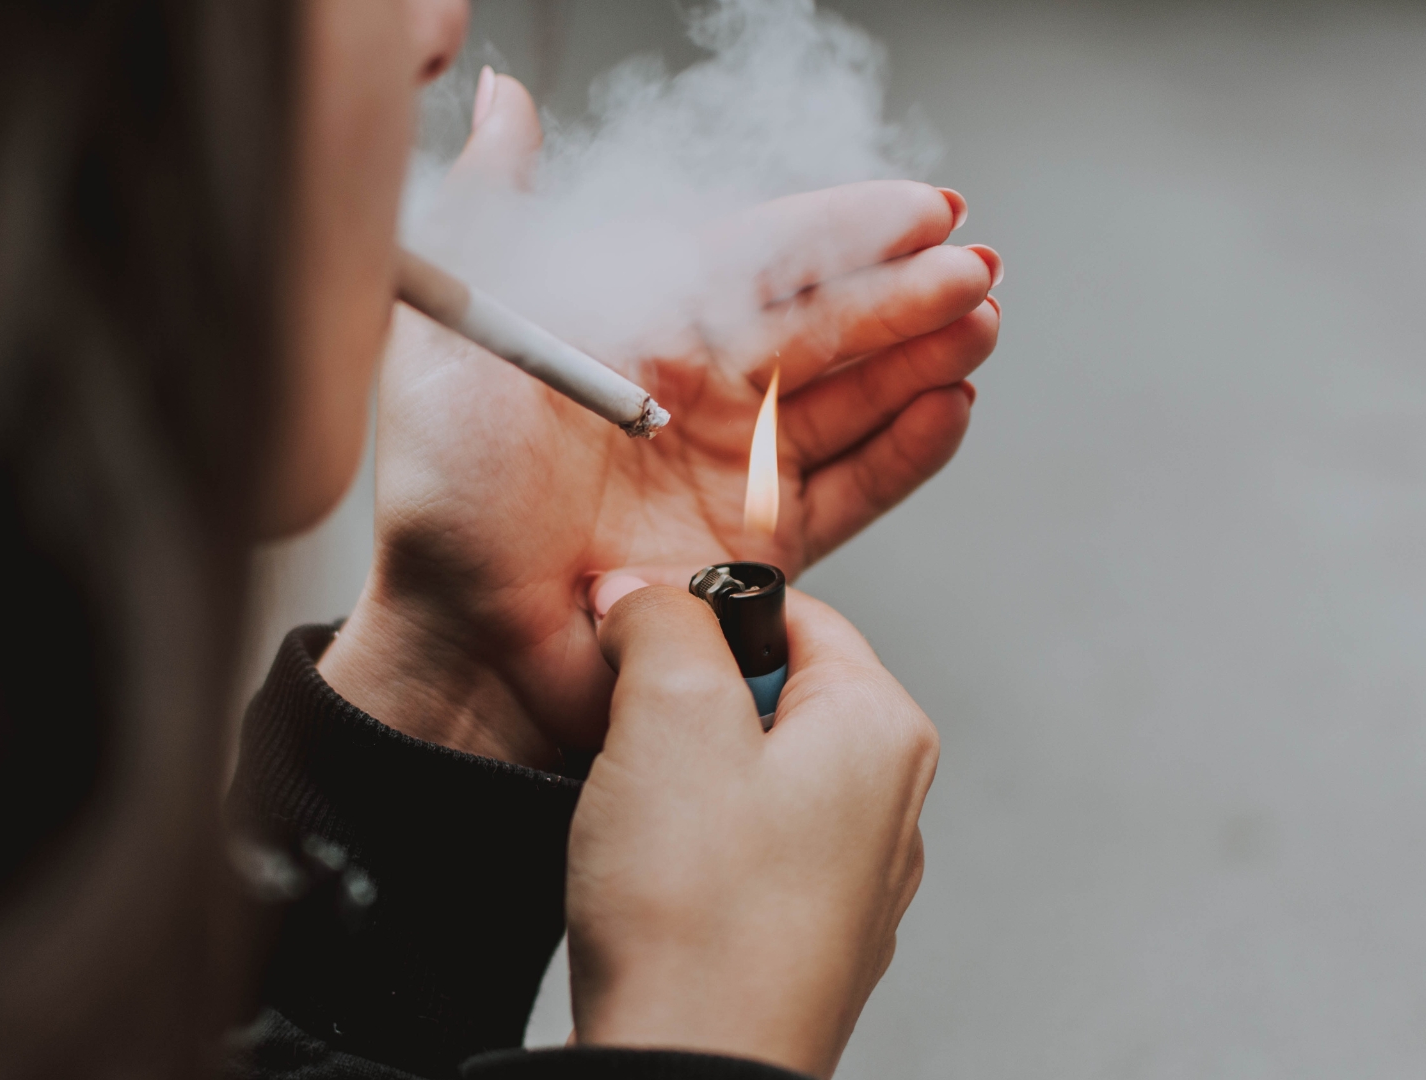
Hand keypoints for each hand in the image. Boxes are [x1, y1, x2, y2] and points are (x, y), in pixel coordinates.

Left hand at [319, 72, 998, 764]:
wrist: (464, 639)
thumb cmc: (445, 492)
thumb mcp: (461, 330)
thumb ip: (495, 208)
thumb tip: (504, 101)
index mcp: (637, 328)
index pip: (758, 259)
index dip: (840, 230)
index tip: (918, 208)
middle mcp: (694, 393)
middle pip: (820, 326)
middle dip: (902, 291)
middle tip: (972, 267)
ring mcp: (731, 470)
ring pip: (849, 399)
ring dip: (919, 358)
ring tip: (979, 322)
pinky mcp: (760, 549)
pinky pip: (852, 489)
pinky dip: (906, 452)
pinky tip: (951, 406)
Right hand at [567, 583, 935, 1077]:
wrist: (689, 1072)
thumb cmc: (698, 914)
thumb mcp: (668, 713)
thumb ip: (662, 620)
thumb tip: (646, 592)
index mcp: (882, 730)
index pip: (793, 612)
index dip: (698, 613)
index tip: (637, 642)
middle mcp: (890, 803)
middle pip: (770, 692)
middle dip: (684, 702)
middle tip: (634, 740)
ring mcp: (853, 879)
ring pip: (748, 773)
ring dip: (679, 779)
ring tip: (641, 822)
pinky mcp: (806, 937)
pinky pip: (740, 852)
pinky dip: (689, 850)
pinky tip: (654, 881)